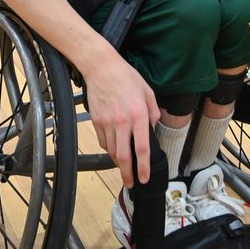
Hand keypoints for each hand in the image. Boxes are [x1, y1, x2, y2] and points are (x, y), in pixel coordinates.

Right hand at [83, 55, 159, 187]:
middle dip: (128, 173)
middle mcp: (122, 122)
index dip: (143, 167)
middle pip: (123, 156)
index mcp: (138, 115)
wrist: (101, 67)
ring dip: (118, 161)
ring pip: (112, 151)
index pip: (142, 148)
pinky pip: (103, 141)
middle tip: (131, 182)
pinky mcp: (96, 121)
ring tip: (124, 165)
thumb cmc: (126, 77)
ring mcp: (107, 122)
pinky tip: (114, 147)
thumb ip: (153, 112)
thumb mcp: (147, 91)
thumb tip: (152, 128)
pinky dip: (109, 148)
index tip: (144, 178)